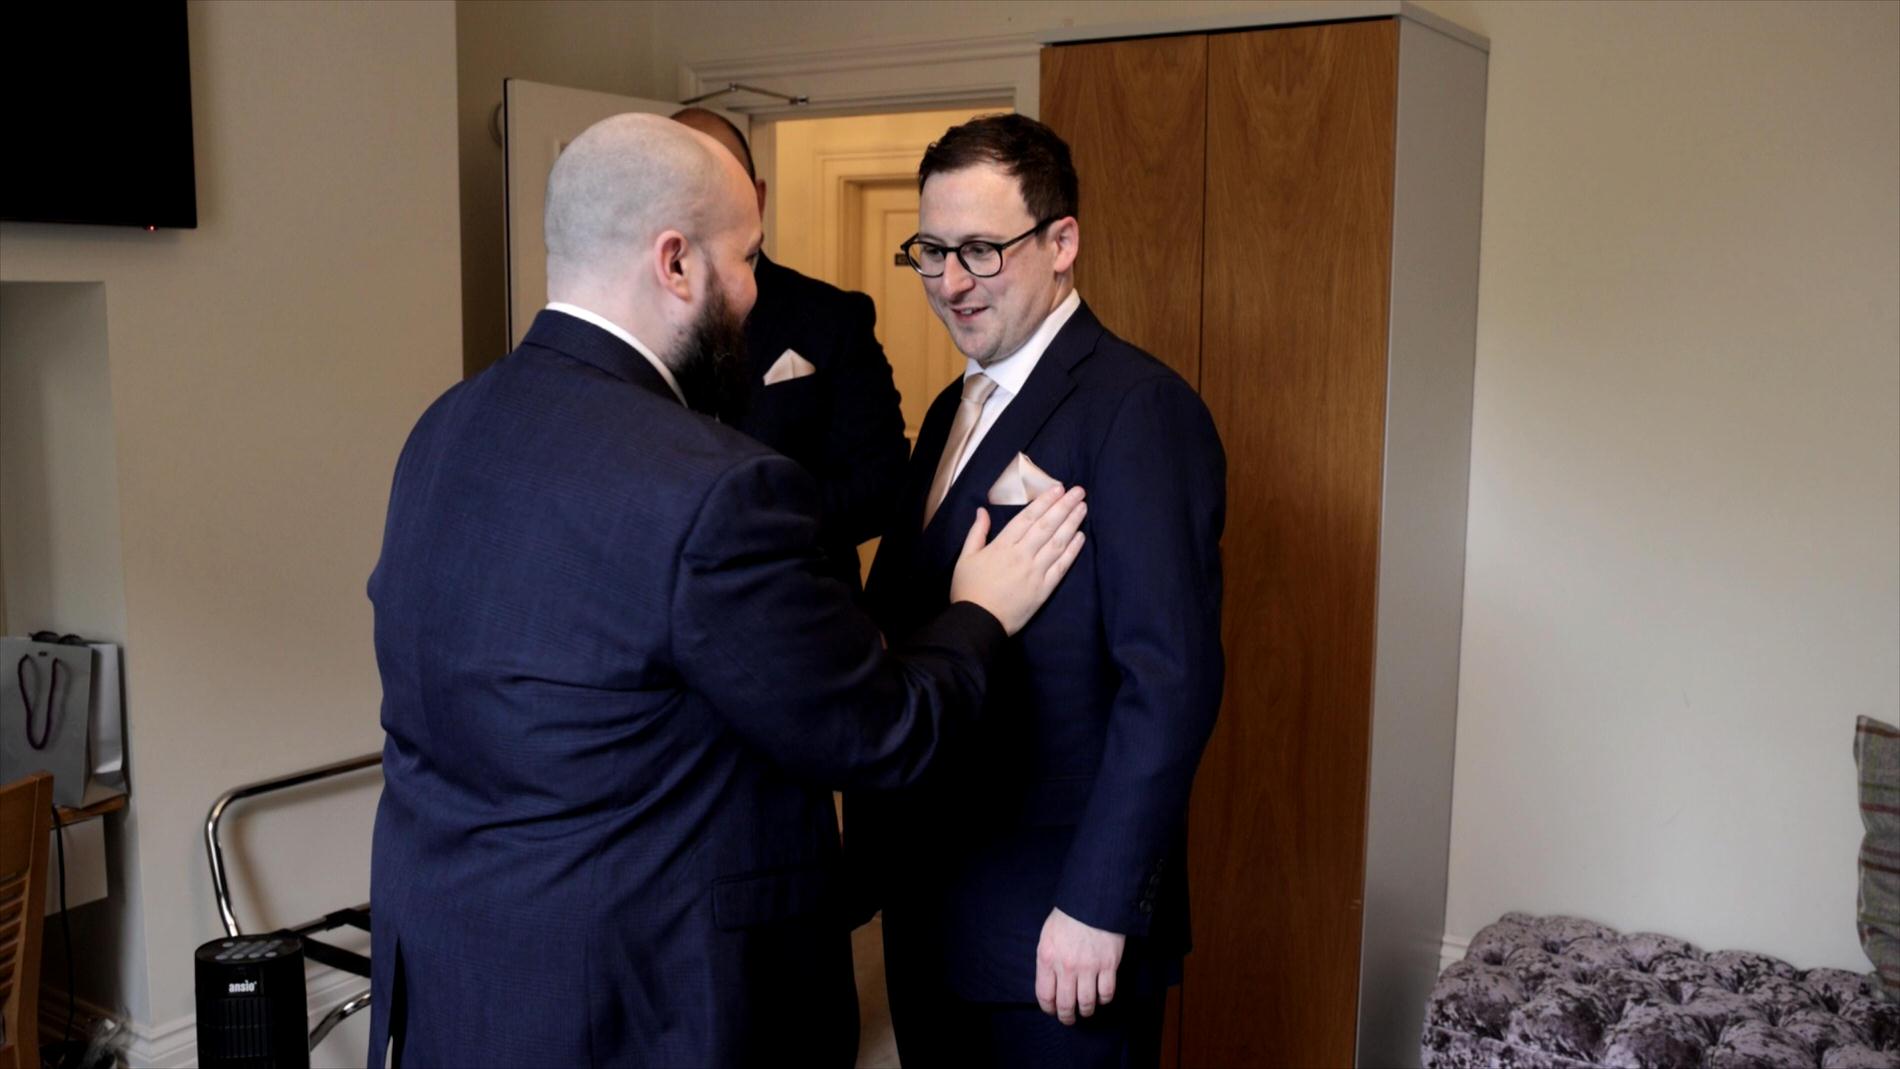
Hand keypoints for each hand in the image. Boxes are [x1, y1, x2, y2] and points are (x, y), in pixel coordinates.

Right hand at [948, 485, 1085, 634]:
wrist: (978, 622)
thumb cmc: (969, 590)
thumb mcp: (966, 558)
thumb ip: (977, 532)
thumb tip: (982, 510)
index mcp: (1002, 546)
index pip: (1028, 518)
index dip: (1044, 501)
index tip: (1058, 488)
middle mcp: (1021, 555)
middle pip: (1047, 526)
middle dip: (1064, 506)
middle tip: (1078, 491)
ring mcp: (1035, 572)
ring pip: (1057, 543)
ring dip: (1071, 523)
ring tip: (1082, 507)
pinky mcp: (1044, 589)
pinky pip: (1061, 566)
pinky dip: (1072, 551)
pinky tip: (1080, 537)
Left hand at [1035, 907, 1125, 1024]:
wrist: (1094, 900)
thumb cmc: (1069, 916)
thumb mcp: (1048, 935)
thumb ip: (1048, 959)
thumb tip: (1051, 981)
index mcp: (1048, 958)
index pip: (1045, 995)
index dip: (1049, 1008)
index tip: (1053, 1011)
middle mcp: (1066, 967)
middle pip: (1066, 1005)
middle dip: (1067, 1016)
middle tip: (1069, 1018)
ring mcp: (1088, 967)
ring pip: (1087, 1003)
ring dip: (1086, 1011)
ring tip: (1086, 1010)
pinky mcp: (1108, 965)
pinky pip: (1106, 993)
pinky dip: (1104, 999)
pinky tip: (1102, 997)